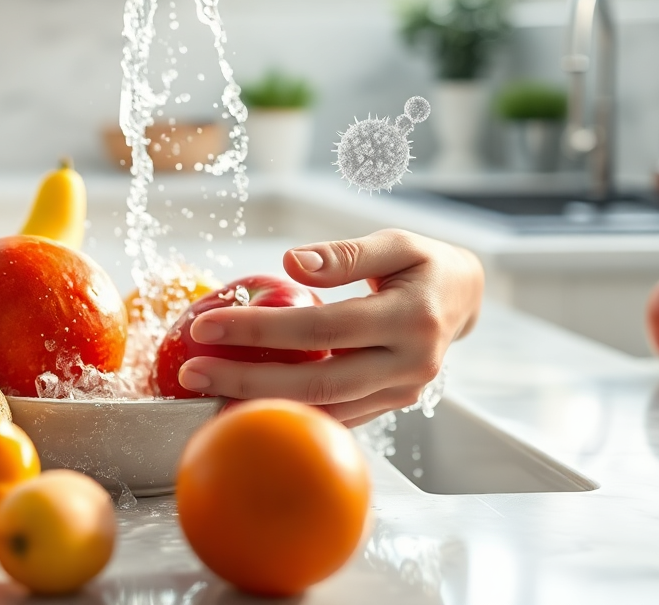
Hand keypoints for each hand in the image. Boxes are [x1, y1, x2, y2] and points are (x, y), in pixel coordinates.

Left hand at [177, 230, 484, 426]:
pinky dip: (290, 415)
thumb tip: (291, 261)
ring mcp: (402, 393)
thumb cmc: (422, 265)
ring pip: (324, 410)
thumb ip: (345, 254)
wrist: (466, 300)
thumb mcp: (395, 243)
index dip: (260, 328)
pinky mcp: (391, 406)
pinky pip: (336, 417)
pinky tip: (244, 404)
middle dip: (247, 379)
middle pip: (316, 382)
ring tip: (207, 392)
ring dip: (261, 404)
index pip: (321, 328)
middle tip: (192, 370)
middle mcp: (409, 365)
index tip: (207, 325)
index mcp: (410, 319)